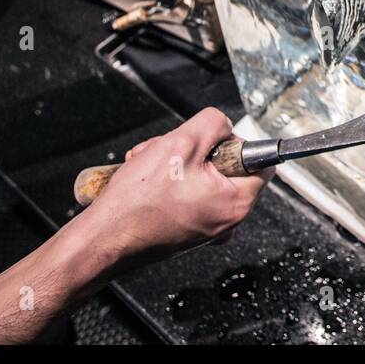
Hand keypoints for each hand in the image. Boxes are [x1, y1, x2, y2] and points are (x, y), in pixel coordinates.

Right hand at [80, 109, 268, 267]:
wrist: (104, 238)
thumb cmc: (138, 201)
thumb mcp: (180, 143)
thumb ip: (213, 125)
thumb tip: (223, 126)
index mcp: (236, 202)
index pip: (260, 161)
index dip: (234, 141)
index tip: (210, 140)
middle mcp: (227, 219)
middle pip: (226, 166)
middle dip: (195, 150)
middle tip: (168, 150)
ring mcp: (207, 226)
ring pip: (202, 176)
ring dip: (176, 162)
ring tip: (149, 163)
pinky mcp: (187, 229)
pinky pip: (188, 193)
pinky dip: (169, 181)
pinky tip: (146, 179)